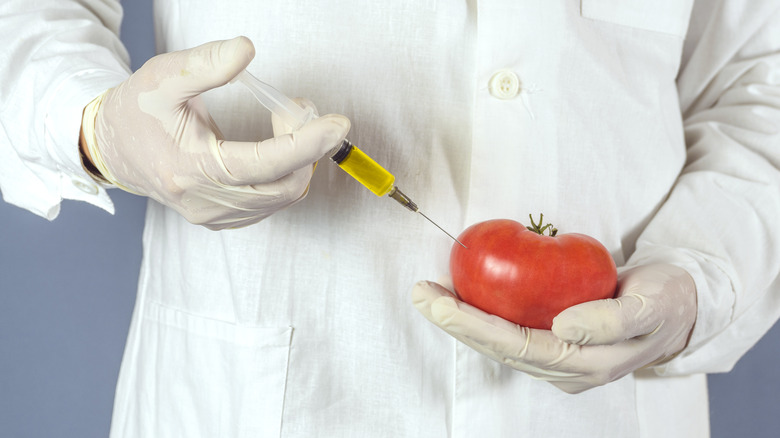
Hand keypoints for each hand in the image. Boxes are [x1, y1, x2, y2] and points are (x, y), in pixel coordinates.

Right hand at [80, 36, 349, 229]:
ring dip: (299, 158)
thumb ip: (205, 64)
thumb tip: (246, 50)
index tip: (337, 124)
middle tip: (298, 108)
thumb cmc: (138, 111)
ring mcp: (216, 216)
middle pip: (283, 186)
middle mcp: (206, 203)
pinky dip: (286, 172)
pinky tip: (275, 146)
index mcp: (191, 169)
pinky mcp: (225, 219)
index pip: (263, 164)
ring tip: (285, 120)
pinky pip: (273, 201)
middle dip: (306, 146)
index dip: (306, 144)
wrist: (114, 149)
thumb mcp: (163, 77)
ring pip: (284, 196)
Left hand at [412, 264, 696, 392]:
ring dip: (461, 320)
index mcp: (587, 365)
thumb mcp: (651, 304)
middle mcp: (566, 370)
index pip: (517, 346)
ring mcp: (558, 360)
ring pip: (499, 343)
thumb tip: (563, 328)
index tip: (439, 301)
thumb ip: (611, 320)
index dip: (474, 325)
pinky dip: (481, 314)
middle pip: (498, 348)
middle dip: (454, 323)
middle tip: (420, 294)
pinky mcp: (554, 344)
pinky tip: (460, 294)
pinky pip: (509, 331)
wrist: (676, 305)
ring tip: (429, 294)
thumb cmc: (665, 300)